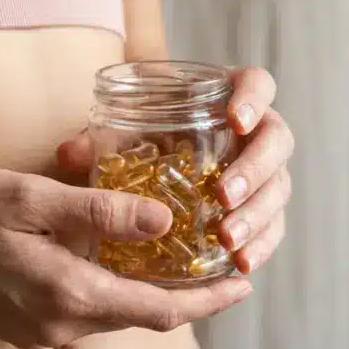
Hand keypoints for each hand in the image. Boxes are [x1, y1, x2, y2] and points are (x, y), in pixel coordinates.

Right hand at [0, 167, 252, 348]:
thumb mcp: (28, 196)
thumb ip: (98, 211)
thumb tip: (164, 220)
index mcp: (64, 291)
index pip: (157, 309)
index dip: (207, 298)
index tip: (243, 282)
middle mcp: (55, 322)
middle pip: (140, 316)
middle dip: (185, 294)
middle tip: (219, 263)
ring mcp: (35, 330)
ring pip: (110, 312)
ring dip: (146, 290)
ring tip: (174, 253)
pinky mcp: (19, 325)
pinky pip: (80, 310)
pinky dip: (110, 289)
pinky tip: (115, 258)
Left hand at [57, 66, 293, 275]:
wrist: (156, 163)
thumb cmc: (140, 138)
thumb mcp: (118, 132)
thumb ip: (96, 139)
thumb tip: (70, 153)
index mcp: (227, 97)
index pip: (258, 84)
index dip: (253, 98)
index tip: (234, 120)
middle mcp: (254, 131)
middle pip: (277, 140)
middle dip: (254, 169)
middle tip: (223, 194)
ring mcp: (263, 171)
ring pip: (278, 187)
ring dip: (257, 214)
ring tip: (225, 237)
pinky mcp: (261, 207)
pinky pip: (273, 226)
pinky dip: (261, 245)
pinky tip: (240, 263)